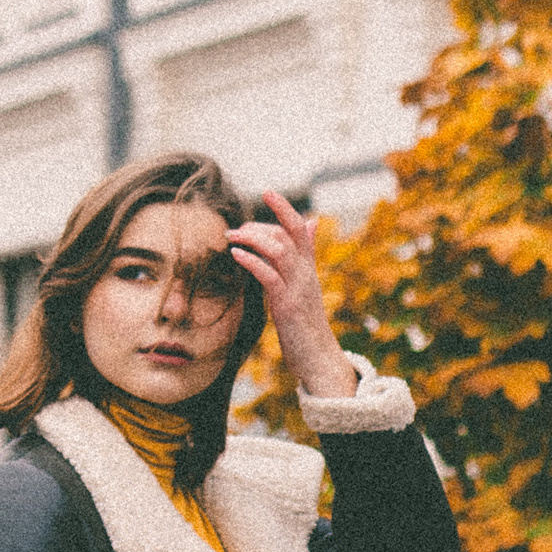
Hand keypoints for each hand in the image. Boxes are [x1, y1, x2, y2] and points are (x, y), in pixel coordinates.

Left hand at [227, 190, 353, 401]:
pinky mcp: (287, 306)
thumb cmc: (307, 326)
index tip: (267, 192)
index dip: (285, 208)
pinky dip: (252, 261)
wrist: (319, 359)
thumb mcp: (306, 288)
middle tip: (235, 228)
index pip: (301, 229)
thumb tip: (311, 224)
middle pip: (289, 234)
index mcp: (309, 268)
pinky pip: (269, 276)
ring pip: (280, 250)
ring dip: (253, 238)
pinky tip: (236, 255)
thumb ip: (304, 257)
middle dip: (262, 223)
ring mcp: (298, 289)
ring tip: (232, 237)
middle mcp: (306, 274)